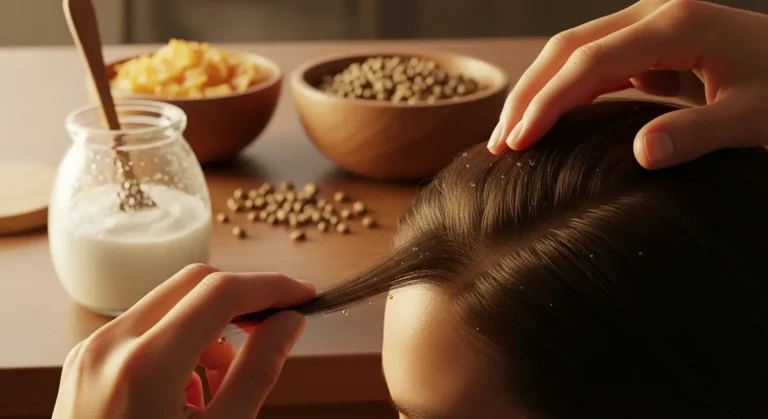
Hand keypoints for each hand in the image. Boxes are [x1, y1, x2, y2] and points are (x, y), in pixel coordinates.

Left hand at [52, 264, 315, 418]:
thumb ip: (257, 372)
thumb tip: (289, 322)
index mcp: (143, 367)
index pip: (220, 292)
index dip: (272, 287)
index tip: (303, 295)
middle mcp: (109, 346)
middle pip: (194, 282)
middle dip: (243, 298)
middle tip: (277, 324)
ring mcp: (90, 351)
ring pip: (170, 302)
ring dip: (212, 325)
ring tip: (224, 381)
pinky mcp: (85, 361)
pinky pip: (146, 328)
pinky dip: (181, 342)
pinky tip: (190, 392)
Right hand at [487, 0, 767, 168]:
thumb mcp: (752, 118)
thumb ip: (696, 134)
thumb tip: (640, 156)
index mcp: (675, 22)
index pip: (590, 60)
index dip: (549, 101)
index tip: (519, 141)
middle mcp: (654, 13)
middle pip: (568, 48)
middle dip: (529, 94)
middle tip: (500, 143)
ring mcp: (649, 25)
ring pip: (574, 53)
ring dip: (539, 93)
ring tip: (511, 136)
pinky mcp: (650, 44)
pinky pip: (594, 64)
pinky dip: (565, 93)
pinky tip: (548, 121)